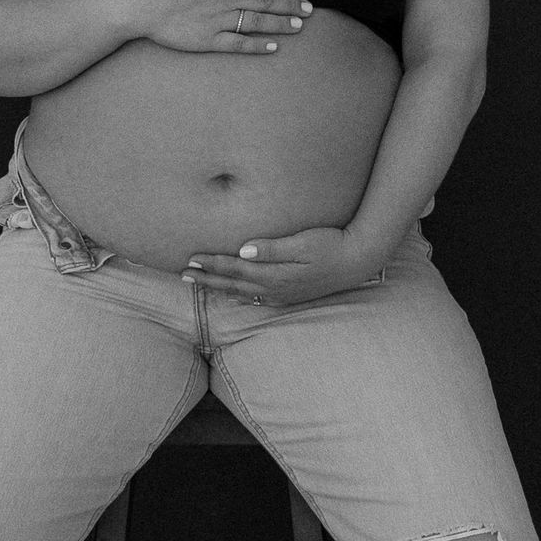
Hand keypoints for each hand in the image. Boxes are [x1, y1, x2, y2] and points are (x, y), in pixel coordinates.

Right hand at [126, 0, 312, 54]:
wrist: (138, 4)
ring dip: (280, 24)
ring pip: (256, 22)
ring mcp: (217, 21)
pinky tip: (273, 46)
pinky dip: (256, 46)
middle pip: (264, 1)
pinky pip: (237, 44)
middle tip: (310, 8)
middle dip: (289, 4)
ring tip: (299, 26)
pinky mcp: (207, 40)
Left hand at [185, 226, 380, 304]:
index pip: (235, 268)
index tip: (191, 259)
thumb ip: (272, 248)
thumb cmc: (331, 244)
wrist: (357, 261)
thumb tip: (243, 250)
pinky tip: (232, 292)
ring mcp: (282, 295)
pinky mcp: (289, 295)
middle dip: (207, 278)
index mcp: (274, 274)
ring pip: (241, 293)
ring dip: (218, 287)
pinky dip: (238, 294)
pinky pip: (256, 298)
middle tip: (183, 274)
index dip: (211, 264)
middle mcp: (275, 288)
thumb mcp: (303, 242)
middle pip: (232, 284)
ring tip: (199, 283)